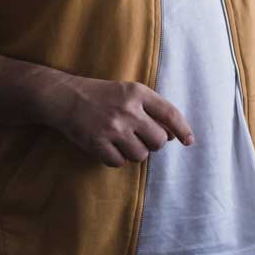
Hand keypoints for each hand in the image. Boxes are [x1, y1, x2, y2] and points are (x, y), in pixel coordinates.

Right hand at [47, 76, 193, 167]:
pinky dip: (115, 158)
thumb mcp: (128, 92)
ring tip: (120, 139)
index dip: (183, 129)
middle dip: (152, 144)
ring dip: (134, 152)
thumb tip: (172, 136)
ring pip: (140, 155)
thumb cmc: (102, 96)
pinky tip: (106, 145)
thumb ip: (151, 109)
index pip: (170, 113)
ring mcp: (112, 127)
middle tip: (138, 137)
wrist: (64, 96)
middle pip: (158, 141)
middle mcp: (128, 110)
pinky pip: (118, 162)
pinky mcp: (97, 143)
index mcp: (138, 93)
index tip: (189, 141)